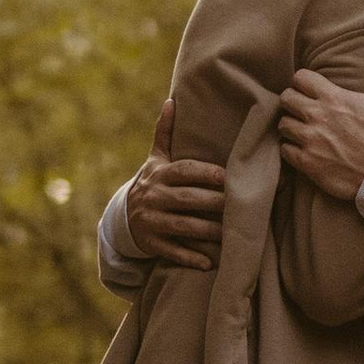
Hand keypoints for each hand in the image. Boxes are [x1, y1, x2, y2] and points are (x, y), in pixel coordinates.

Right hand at [122, 96, 224, 270]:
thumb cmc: (152, 183)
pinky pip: (172, 250)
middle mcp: (153, 197)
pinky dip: (190, 257)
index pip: (184, 172)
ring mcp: (151, 222)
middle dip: (214, 203)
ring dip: (209, 231)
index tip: (228, 177)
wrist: (122, 218)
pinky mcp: (151, 244)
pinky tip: (210, 262)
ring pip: (183, 226)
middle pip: (187, 199)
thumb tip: (171, 101)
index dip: (206, 174)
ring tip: (232, 233)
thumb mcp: (155, 159)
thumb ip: (164, 133)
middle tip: (240, 205)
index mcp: (159, 175)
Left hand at [280, 42, 363, 206]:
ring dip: (291, 125)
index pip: (300, 78)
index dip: (303, 81)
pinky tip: (302, 149)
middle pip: (286, 99)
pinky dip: (291, 149)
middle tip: (303, 108)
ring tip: (301, 129)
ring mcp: (310, 141)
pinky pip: (285, 151)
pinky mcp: (308, 164)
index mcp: (334, 97)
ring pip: (283, 125)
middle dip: (293, 101)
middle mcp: (317, 116)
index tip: (310, 88)